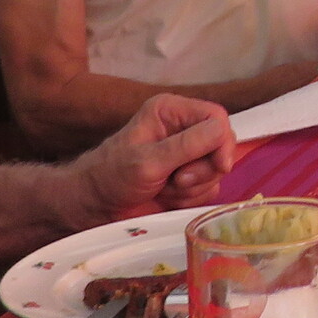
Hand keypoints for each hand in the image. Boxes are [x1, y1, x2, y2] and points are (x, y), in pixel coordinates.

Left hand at [74, 92, 236, 222]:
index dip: (221, 142)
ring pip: (216, 171)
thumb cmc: (111, 177)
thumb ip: (187, 145)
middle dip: (202, 170)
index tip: (218, 166)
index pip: (217, 117)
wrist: (96, 206)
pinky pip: (208, 188)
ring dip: (192, 187)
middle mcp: (183, 129)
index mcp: (171, 111)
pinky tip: (167, 197)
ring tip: (164, 188)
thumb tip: (221, 132)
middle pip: (222, 145)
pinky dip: (189, 198)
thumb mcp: (148, 160)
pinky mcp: (188, 178)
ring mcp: (187, 155)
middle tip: (176, 180)